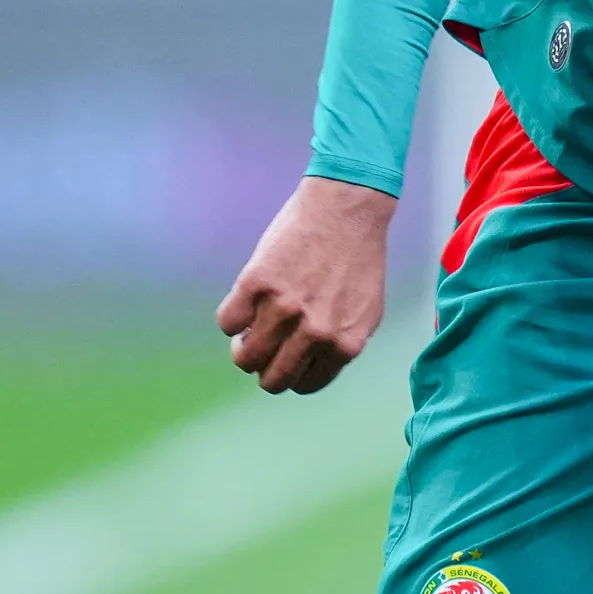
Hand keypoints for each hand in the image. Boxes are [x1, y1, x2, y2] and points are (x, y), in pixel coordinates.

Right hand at [216, 176, 397, 393]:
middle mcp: (316, 332)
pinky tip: (244, 304)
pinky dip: (231, 320)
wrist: (346, 209)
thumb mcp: (365, 312)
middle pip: (273, 379)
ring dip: (243, 348)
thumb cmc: (358, 258)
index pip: (305, 384)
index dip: (291, 375)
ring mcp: (284, 308)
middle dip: (264, 371)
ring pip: (246, 357)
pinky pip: (227, 323)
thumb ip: (342, 344)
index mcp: (345, 343)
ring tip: (250, 330)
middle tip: (262, 351)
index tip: (284, 360)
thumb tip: (312, 367)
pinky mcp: (256, 283)